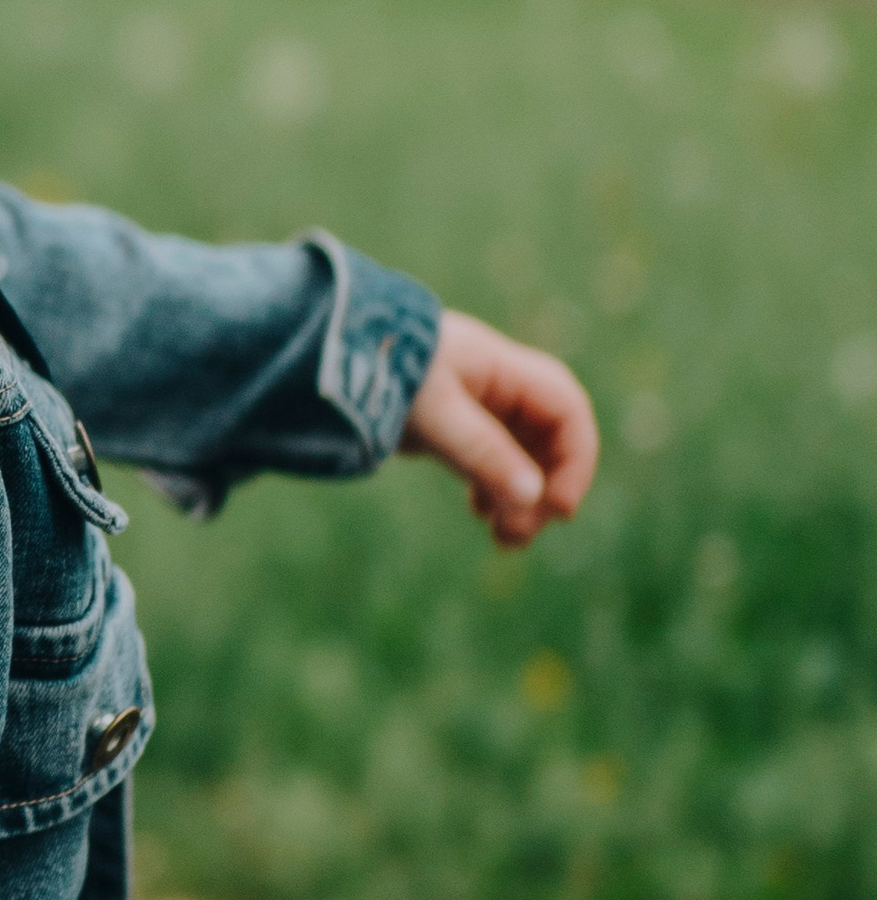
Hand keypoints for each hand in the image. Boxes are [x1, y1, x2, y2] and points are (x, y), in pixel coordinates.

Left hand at [400, 309, 598, 548]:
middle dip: (545, 488)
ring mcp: (474, 405)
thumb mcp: (434, 414)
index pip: (566, 410)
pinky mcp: (450, 425)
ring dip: (520, 496)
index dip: (575, 459)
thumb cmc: (381, 375)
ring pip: (521, 454)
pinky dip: (494, 489)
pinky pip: (491, 459)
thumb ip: (482, 453)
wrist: (323, 360)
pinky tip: (481, 513)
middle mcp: (496, 385)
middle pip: (549, 438)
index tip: (560, 507)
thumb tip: (533, 499)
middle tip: (520, 534)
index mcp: (502, 369)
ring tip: (504, 539)